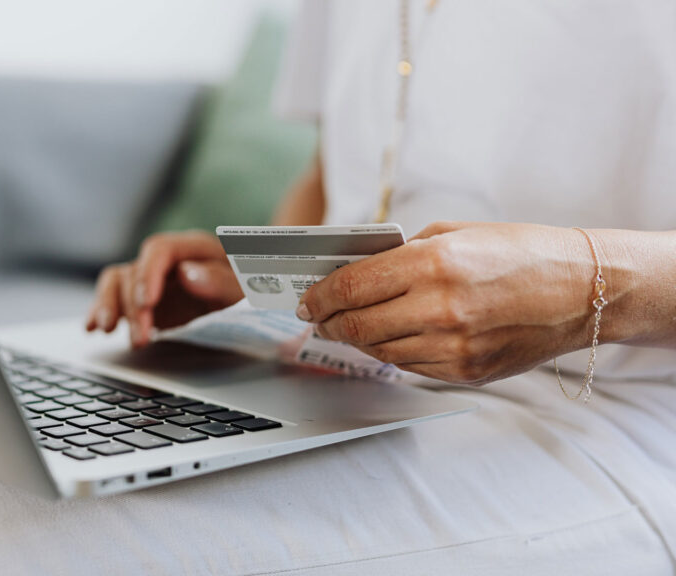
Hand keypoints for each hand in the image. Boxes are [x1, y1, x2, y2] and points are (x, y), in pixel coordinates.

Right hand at [86, 230, 243, 347]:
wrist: (252, 296)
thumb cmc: (251, 287)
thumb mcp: (247, 287)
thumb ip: (221, 280)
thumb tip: (188, 274)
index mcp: (192, 248)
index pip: (159, 250)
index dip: (148, 273)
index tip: (146, 302)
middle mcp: (166, 260)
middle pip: (134, 271)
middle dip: (132, 306)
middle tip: (141, 338)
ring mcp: (150, 278)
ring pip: (116, 282)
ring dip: (108, 306)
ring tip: (106, 331)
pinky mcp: (141, 299)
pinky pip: (113, 298)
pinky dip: (100, 311)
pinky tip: (92, 328)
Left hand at [297, 222, 597, 384]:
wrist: (582, 290)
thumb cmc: (520, 252)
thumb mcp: (455, 233)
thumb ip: (401, 253)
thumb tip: (353, 271)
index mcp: (434, 264)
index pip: (351, 287)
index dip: (319, 296)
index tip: (307, 299)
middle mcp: (440, 308)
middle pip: (356, 325)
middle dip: (327, 322)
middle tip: (317, 317)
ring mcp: (454, 347)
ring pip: (378, 350)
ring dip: (356, 339)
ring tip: (347, 326)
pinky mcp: (466, 372)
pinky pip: (409, 366)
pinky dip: (391, 352)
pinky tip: (388, 338)